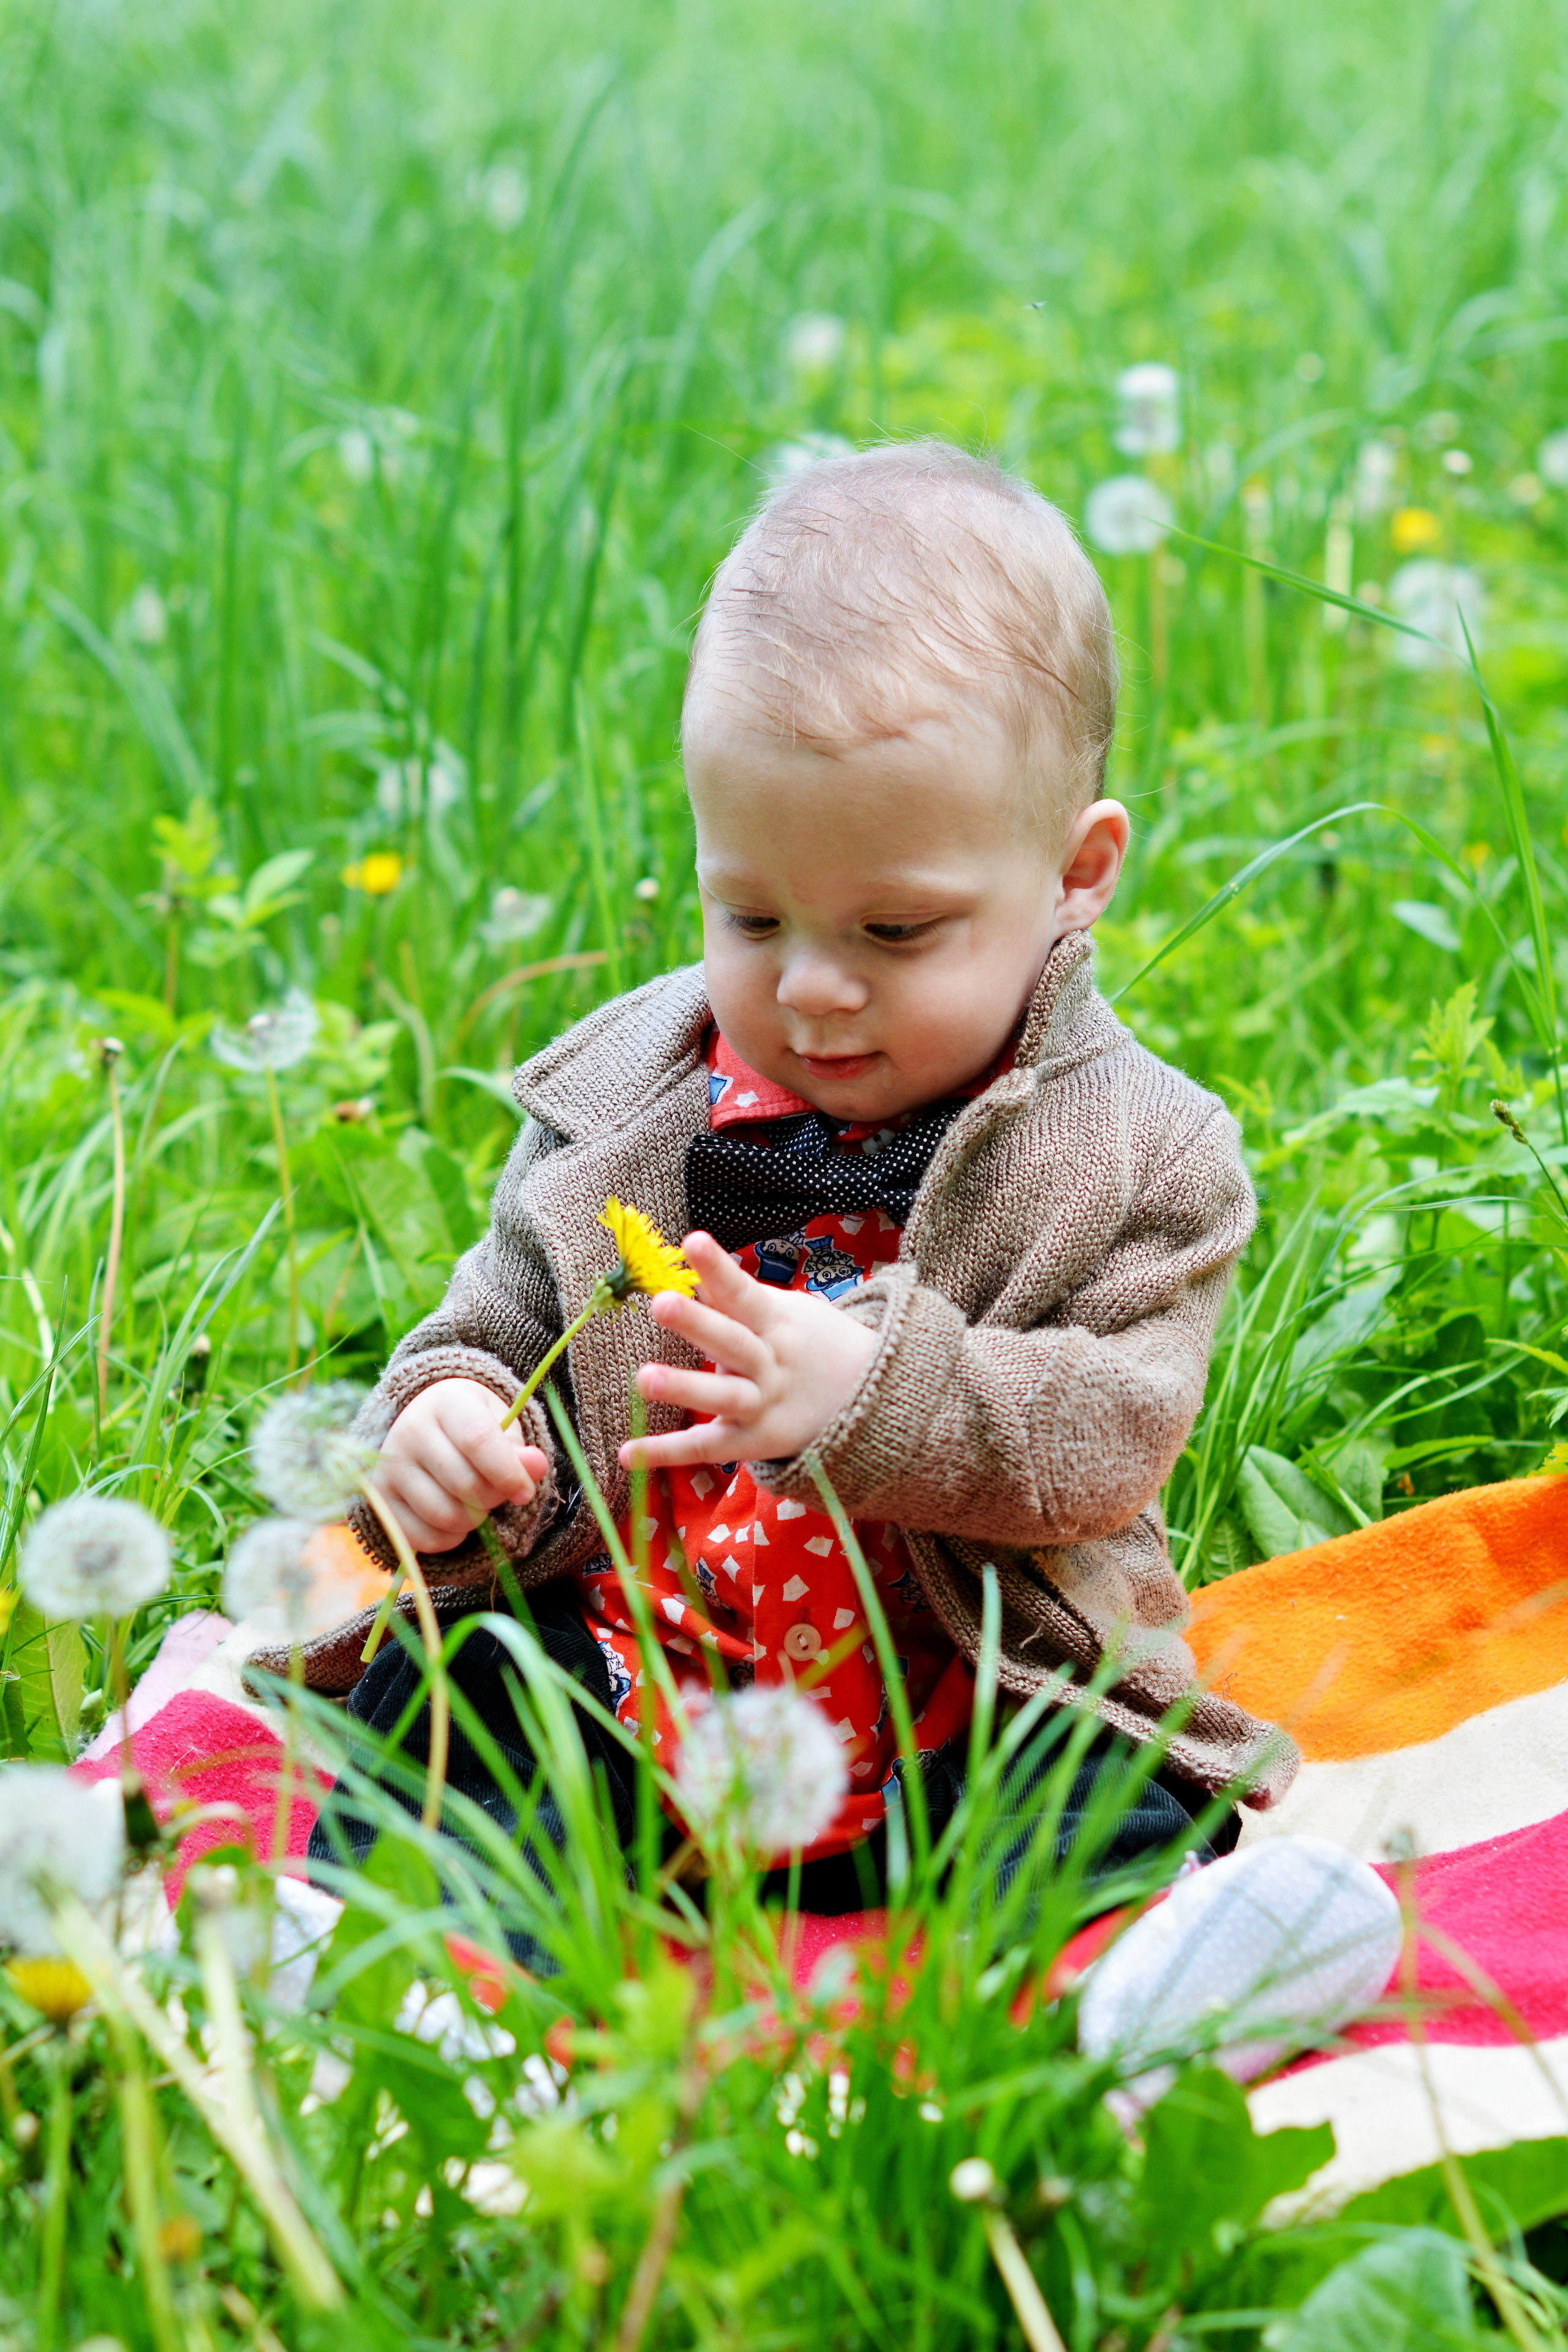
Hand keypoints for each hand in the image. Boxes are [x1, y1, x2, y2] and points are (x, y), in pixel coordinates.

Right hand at [375, 1378, 549, 1552]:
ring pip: (444, 1515)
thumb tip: (536, 1467)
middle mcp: (409, 1431)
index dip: (508, 1473)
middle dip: (493, 1498)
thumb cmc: (470, 1425)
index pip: (478, 1441)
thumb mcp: (499, 1423)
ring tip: (478, 1504)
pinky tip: (456, 1521)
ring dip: (474, 1521)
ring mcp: (389, 1466)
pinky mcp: (380, 1499)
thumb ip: (519, 1448)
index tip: (525, 1492)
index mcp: (445, 1402)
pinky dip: (449, 1539)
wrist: (422, 1425)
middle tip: (499, 1493)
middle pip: (464, 1484)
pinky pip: (423, 1537)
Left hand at [618, 1231, 878, 1472]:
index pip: (744, 1292)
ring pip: (724, 1397)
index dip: (719, 1269)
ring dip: (685, 1388)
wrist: (871, 1401)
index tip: (692, 1241)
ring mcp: (764, 1404)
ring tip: (643, 1378)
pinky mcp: (754, 1442)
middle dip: (698, 1323)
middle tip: (661, 1302)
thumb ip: (737, 1298)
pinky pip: (708, 1447)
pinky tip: (628, 1454)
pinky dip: (669, 1453)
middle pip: (734, 1343)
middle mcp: (771, 1363)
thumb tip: (691, 1270)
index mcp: (778, 1323)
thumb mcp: (787, 1313)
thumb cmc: (814, 1344)